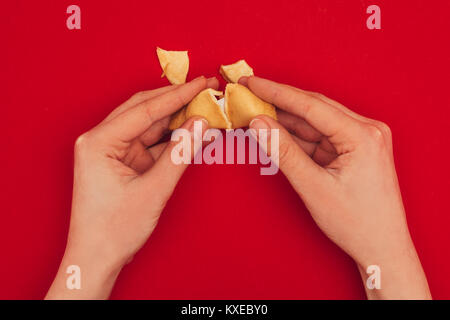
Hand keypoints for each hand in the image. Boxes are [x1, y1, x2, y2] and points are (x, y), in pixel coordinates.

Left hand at [46, 76, 215, 298]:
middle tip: (206, 89)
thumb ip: (179, 154)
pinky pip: (153, 145)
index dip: (178, 95)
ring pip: (151, 127)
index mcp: (98, 142)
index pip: (145, 109)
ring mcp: (114, 152)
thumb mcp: (153, 191)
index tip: (202, 83)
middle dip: (177, 101)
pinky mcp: (124, 163)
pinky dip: (173, 142)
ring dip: (178, 121)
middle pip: (146, 111)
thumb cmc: (114, 230)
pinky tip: (195, 136)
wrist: (96, 260)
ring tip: (206, 111)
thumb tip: (201, 125)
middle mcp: (102, 141)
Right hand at [241, 76, 430, 299]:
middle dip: (279, 102)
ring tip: (256, 113)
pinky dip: (298, 136)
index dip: (276, 92)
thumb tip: (258, 123)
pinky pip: (320, 137)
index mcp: (363, 135)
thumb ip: (283, 151)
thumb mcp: (313, 187)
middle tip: (249, 93)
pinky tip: (276, 131)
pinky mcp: (354, 150)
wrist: (381, 247)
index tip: (251, 83)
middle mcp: (367, 130)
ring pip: (315, 122)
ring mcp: (362, 139)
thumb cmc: (356, 222)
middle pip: (313, 108)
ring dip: (286, 119)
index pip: (311, 105)